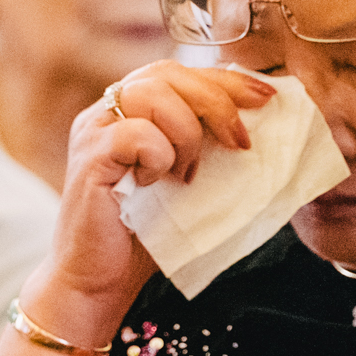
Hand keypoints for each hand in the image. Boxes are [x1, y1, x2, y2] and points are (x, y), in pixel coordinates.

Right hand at [28, 61, 274, 342]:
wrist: (97, 282)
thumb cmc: (143, 236)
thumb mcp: (186, 182)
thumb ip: (206, 147)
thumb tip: (256, 125)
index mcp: (128, 111)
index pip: (177, 72)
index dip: (224, 79)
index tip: (265, 97)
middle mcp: (105, 113)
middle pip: (166, 74)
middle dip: (215, 101)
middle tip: (241, 142)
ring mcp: (93, 132)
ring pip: (151, 95)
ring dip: (186, 133)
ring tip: (188, 175)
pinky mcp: (90, 159)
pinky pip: (135, 134)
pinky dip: (157, 157)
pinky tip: (153, 184)